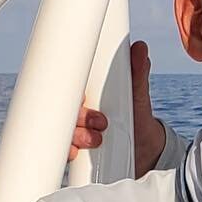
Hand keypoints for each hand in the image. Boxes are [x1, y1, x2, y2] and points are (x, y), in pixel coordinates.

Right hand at [68, 40, 167, 178]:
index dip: (68, 88)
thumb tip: (141, 48)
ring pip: (57, 130)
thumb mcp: (138, 94)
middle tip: (100, 121)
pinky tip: (76, 153)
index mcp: (83, 91)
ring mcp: (71, 129)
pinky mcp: (73, 149)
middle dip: (77, 114)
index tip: (82, 95)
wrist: (144, 148)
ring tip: (97, 139)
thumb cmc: (137, 115)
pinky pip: (60, 150)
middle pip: (58, 108)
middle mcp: (73, 109)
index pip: (64, 85)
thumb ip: (138, 73)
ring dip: (73, 135)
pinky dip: (66, 152)